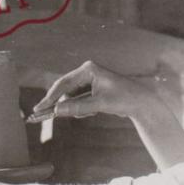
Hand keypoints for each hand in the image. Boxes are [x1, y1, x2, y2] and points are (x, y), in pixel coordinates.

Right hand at [28, 60, 152, 122]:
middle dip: (62, 104)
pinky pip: (79, 100)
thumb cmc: (125, 98)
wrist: (142, 102)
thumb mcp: (100, 104)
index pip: (64, 83)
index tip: (40, 107)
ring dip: (76, 108)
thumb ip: (78, 107)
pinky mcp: (93, 90)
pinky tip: (93, 111)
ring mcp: (90, 81)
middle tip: (44, 115)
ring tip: (92, 112)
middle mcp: (87, 72)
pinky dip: (82, 109)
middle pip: (65, 90)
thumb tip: (57, 110)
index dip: (51, 96)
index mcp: (88, 69)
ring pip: (72, 97)